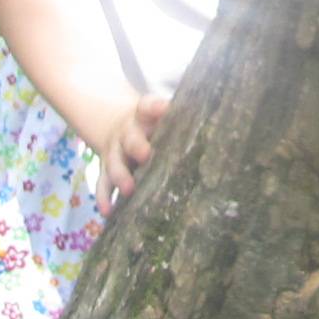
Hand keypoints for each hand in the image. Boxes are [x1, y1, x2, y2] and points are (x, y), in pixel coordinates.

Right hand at [97, 93, 169, 214]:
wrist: (118, 125)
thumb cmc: (152, 124)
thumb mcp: (161, 117)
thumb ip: (181, 122)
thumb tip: (216, 135)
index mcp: (143, 116)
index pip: (147, 107)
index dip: (155, 107)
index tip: (163, 108)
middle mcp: (126, 132)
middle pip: (130, 138)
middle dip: (136, 146)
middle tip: (146, 155)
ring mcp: (114, 151)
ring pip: (114, 162)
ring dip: (120, 176)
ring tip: (128, 189)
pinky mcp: (106, 169)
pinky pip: (103, 183)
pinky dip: (103, 197)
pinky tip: (107, 211)